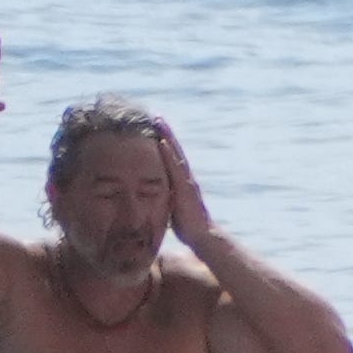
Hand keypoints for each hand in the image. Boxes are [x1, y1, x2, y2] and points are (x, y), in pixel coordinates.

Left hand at [150, 120, 221, 252]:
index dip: (164, 143)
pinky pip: (175, 165)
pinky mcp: (184, 185)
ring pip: (175, 153)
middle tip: (157, 116)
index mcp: (181, 182)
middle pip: (174, 150)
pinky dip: (168, 152)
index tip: (155, 128)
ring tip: (158, 121)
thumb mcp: (171, 209)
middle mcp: (185, 177)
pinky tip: (160, 141)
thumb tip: (150, 200)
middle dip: (166, 133)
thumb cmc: (186, 226)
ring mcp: (186, 179)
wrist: (202, 235)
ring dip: (167, 136)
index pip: (171, 158)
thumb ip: (165, 199)